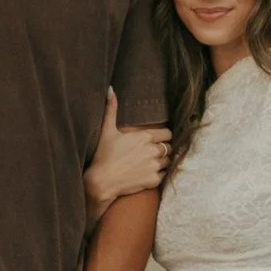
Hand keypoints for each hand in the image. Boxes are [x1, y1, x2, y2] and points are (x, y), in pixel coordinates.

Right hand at [84, 87, 170, 214]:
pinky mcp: (153, 180)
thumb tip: (110, 89)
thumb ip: (111, 109)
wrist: (102, 181)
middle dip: (163, 147)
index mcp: (145, 136)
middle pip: (169, 147)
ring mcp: (154, 166)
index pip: (167, 133)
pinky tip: (149, 172)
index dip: (164, 135)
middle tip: (154, 150)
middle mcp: (153, 150)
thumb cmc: (103, 155)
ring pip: (168, 160)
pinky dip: (159, 173)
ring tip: (152, 161)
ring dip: (162, 160)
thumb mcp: (107, 130)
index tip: (158, 138)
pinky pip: (164, 174)